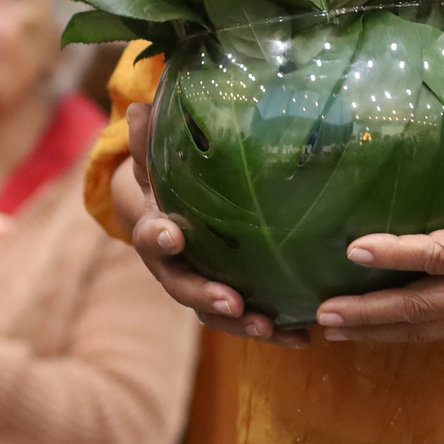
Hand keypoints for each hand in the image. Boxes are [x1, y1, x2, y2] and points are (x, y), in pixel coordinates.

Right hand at [119, 103, 304, 343]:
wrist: (169, 223)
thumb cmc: (168, 189)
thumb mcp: (157, 166)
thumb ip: (151, 143)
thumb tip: (141, 106)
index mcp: (156, 234)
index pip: (152, 237)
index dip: (159, 237)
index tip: (172, 234)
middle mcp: (175, 269)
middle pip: (185, 288)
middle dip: (206, 297)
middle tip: (231, 302)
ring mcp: (201, 289)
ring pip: (216, 314)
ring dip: (242, 323)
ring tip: (269, 327)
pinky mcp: (228, 303)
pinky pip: (247, 320)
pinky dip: (273, 331)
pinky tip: (302, 338)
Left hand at [313, 126, 443, 344]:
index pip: (439, 255)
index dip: (397, 254)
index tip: (355, 248)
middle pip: (421, 307)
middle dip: (370, 311)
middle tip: (324, 311)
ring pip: (422, 328)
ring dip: (374, 330)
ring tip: (331, 327)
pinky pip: (432, 332)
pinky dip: (394, 335)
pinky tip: (362, 332)